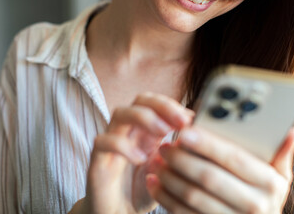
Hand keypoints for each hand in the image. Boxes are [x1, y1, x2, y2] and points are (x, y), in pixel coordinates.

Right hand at [77, 93, 193, 213]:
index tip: (190, 119)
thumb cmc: (141, 192)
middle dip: (162, 105)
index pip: (155, 103)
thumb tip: (196, 132)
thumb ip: (179, 154)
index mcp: (146, 132)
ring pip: (120, 113)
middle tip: (181, 121)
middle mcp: (128, 133)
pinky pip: (103, 141)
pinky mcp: (97, 160)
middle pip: (139, 101)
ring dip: (144, 117)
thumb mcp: (166, 172)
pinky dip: (121, 145)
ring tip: (163, 133)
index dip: (172, 105)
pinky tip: (139, 159)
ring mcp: (111, 143)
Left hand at [146, 126, 293, 213]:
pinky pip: (182, 213)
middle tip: (164, 144)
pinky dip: (164, 196)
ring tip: (155, 160)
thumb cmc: (264, 194)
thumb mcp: (278, 176)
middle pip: (208, 177)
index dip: (207, 144)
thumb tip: (292, 130)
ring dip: (169, 176)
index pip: (234, 158)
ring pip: (191, 196)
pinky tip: (153, 181)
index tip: (184, 131)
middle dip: (182, 159)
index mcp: (268, 183)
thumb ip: (280, 153)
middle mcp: (253, 204)